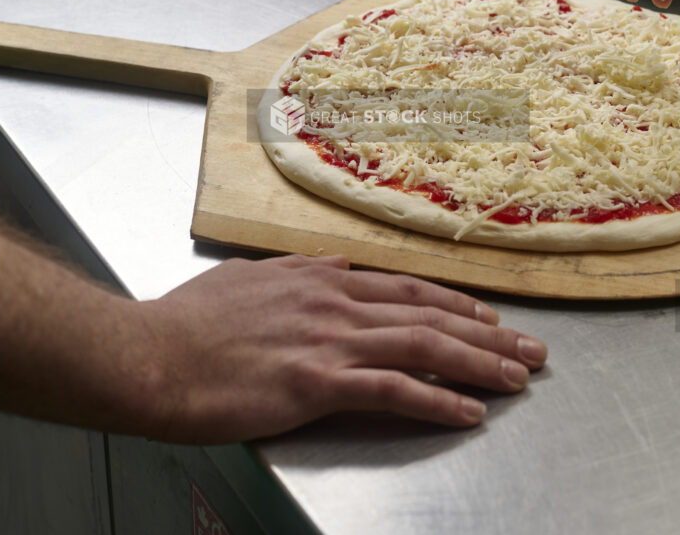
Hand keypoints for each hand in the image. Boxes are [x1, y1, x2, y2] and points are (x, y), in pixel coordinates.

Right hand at [135, 254, 546, 442]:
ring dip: (479, 364)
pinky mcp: (317, 382)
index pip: (406, 288)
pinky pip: (394, 390)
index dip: (454, 304)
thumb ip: (294, 273)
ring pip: (424, 347)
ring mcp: (329, 340)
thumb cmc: (187, 324)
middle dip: (488, 333)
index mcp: (319, 277)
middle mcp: (334, 301)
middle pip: (429, 315)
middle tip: (530, 347)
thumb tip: (325, 268)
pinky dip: (437, 400)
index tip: (488, 317)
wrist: (149, 355)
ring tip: (517, 378)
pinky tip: (468, 413)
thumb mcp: (246, 279)